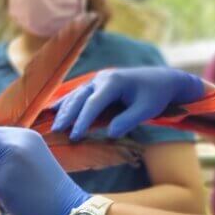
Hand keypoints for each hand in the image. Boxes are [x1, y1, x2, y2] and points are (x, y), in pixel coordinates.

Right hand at [52, 67, 204, 140]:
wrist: (162, 80)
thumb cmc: (155, 95)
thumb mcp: (146, 110)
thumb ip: (127, 121)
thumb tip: (109, 134)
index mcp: (113, 82)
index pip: (93, 103)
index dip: (82, 120)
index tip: (75, 136)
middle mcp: (101, 78)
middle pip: (79, 98)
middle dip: (67, 115)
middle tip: (56, 131)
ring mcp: (97, 80)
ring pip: (76, 95)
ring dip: (64, 110)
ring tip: (54, 126)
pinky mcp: (96, 85)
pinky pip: (78, 94)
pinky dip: (66, 102)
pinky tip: (53, 109)